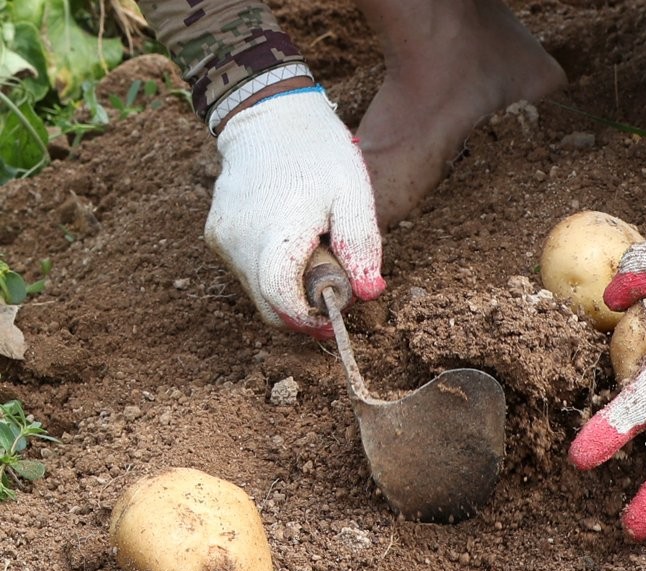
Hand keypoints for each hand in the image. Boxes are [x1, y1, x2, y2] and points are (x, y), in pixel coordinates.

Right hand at [205, 88, 384, 338]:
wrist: (268, 114)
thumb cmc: (317, 152)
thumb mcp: (353, 194)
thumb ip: (361, 245)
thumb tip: (368, 293)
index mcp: (274, 232)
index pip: (281, 301)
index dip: (309, 321)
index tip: (334, 318)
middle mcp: (238, 241)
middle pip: (268, 305)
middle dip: (303, 312)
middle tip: (336, 293)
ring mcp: (222, 239)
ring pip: (257, 291)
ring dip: (288, 289)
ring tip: (316, 252)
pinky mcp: (216, 234)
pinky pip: (246, 270)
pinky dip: (272, 271)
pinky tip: (293, 243)